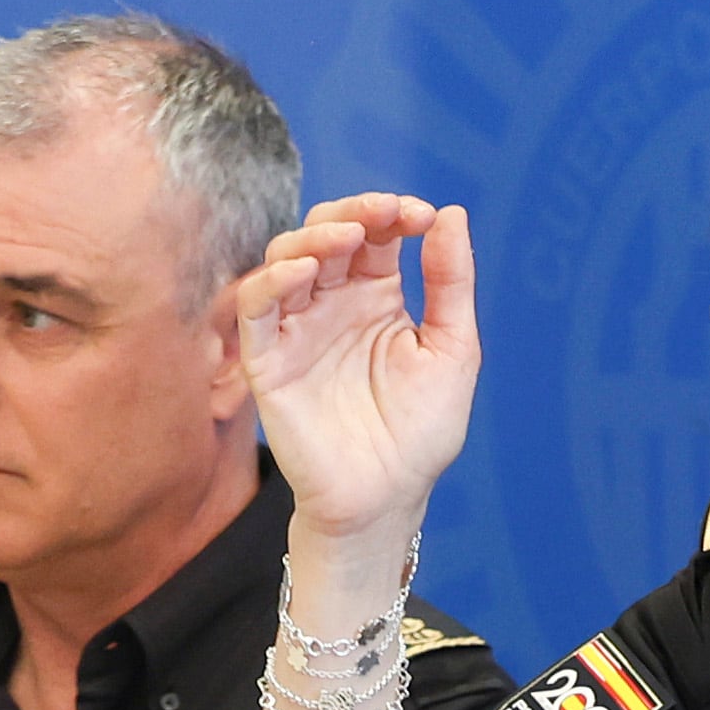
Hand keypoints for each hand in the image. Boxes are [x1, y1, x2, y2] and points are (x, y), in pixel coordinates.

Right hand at [237, 194, 480, 543]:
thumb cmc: (422, 431)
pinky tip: (304, 271)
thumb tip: (452, 214)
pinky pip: (256, 309)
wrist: (387, 497)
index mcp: (377, 297)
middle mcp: (333, 304)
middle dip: (354, 212)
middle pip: (327, 233)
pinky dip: (272, 281)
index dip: (394, 214)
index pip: (376, 234)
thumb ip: (451, 283)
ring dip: (313, 237)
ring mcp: (298, 329)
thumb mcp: (453, 349)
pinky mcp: (268, 360)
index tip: (424, 217)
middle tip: (387, 214)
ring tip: (348, 238)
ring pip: (287, 259)